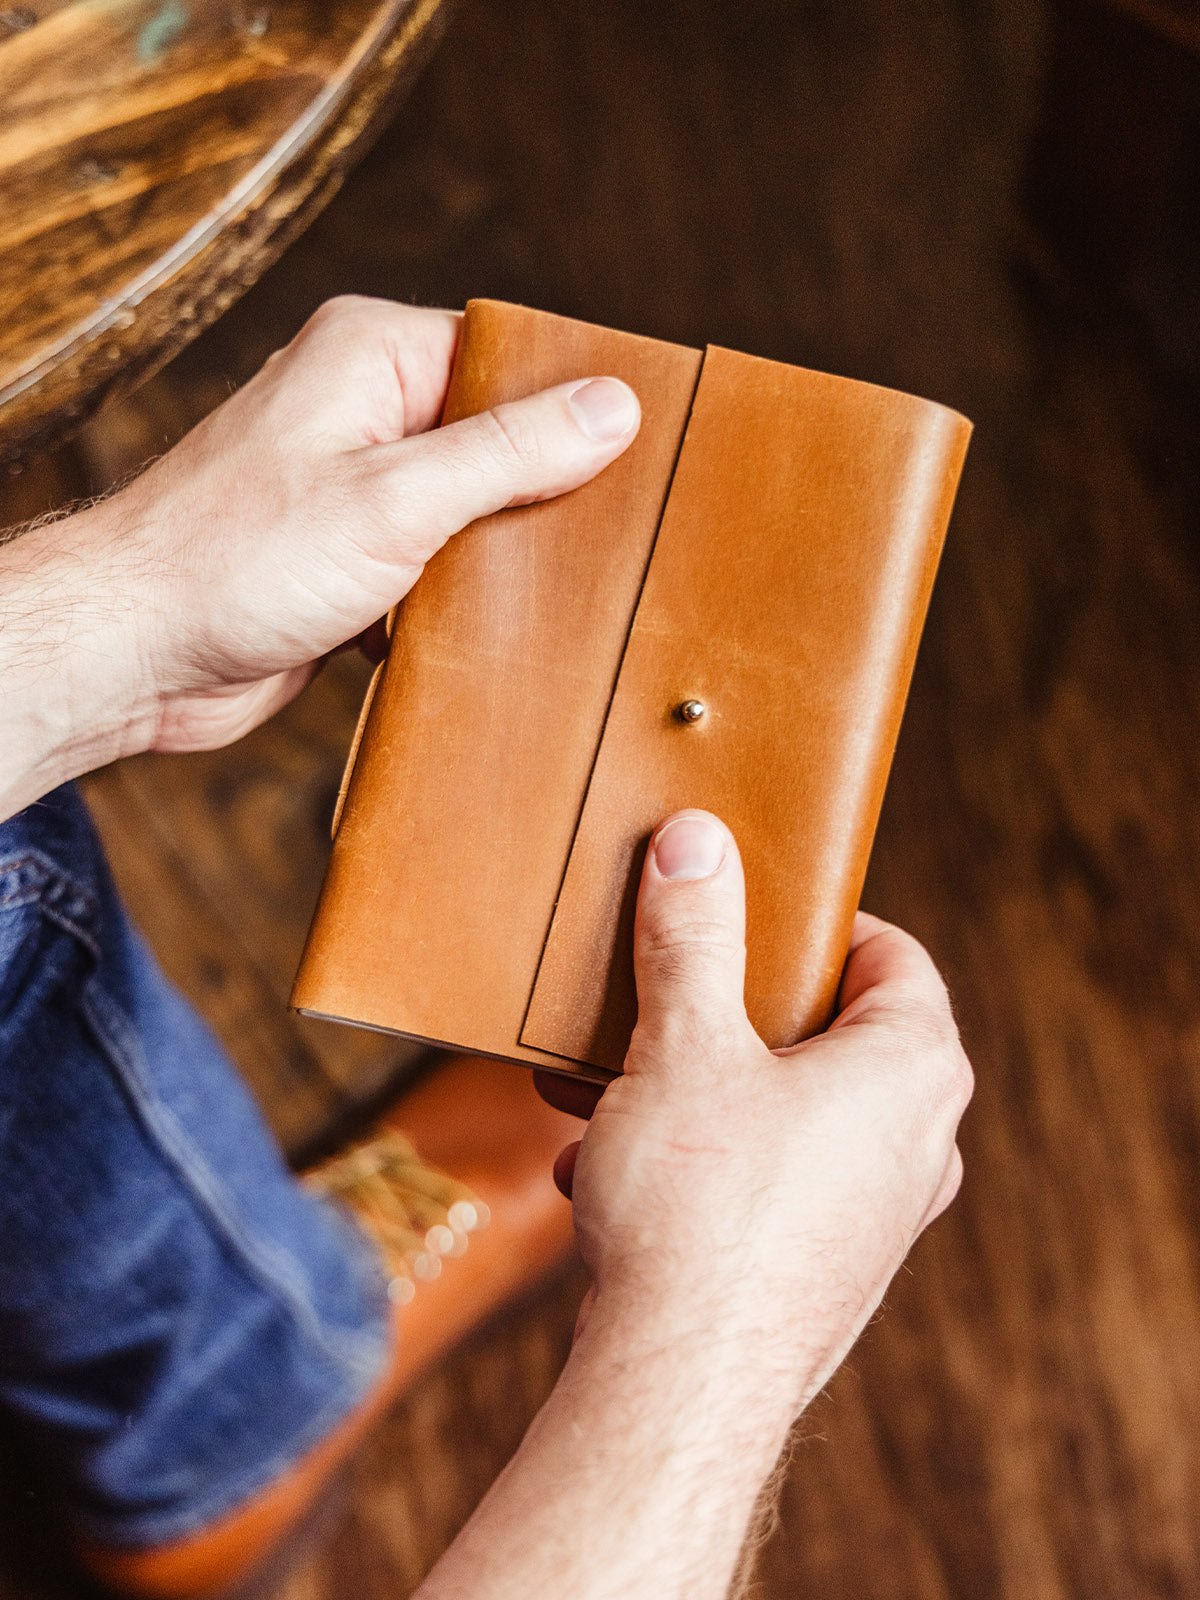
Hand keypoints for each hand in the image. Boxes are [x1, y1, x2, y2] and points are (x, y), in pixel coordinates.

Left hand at [0, 297, 639, 815]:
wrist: (137, 654)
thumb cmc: (234, 560)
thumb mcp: (397, 498)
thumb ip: (509, 452)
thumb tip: (611, 408)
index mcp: (373, 356)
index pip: (509, 357)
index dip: (572, 406)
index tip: (637, 454)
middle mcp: (363, 409)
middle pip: (497, 439)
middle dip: (542, 494)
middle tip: (603, 538)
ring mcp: (354, 487)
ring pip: (469, 511)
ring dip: (500, 557)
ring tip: (549, 590)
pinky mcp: (348, 558)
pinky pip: (434, 565)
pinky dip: (459, 598)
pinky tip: (485, 628)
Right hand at [537, 810, 971, 1412]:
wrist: (681, 1389)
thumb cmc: (701, 1208)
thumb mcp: (684, 1045)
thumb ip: (694, 936)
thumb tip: (696, 842)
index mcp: (913, 1069)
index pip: (890, 954)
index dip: (815, 921)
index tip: (743, 911)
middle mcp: (916, 1143)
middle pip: (826, 1033)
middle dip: (722, 1011)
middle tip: (656, 992)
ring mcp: (874, 1214)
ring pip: (781, 1111)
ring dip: (688, 1087)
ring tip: (598, 1079)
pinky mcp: (824, 1268)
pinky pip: (761, 1181)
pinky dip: (691, 1158)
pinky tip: (600, 1162)